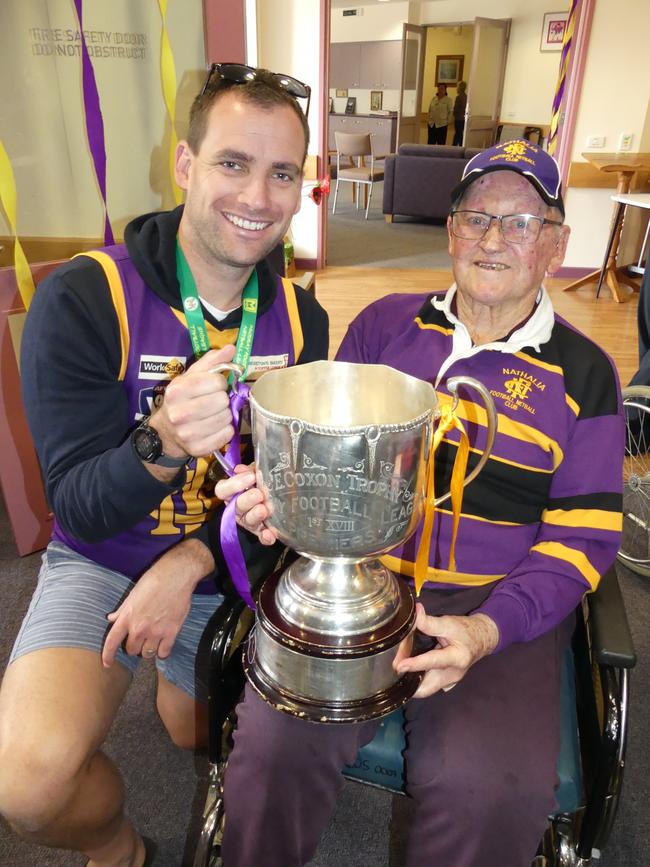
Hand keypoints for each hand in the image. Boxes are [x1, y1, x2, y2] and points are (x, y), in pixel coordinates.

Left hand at [102, 538, 214, 666]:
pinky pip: (164, 653)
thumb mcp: (132, 595)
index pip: (112, 642)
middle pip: (132, 650)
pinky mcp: (171, 632)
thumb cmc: (153, 581)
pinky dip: (162, 652)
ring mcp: (155, 631)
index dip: (107, 656)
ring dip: (148, 650)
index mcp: (127, 617)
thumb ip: (122, 610)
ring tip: (152, 642)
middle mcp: (139, 628)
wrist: (176, 575)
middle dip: (134, 646)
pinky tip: (163, 646)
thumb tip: (111, 619)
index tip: (107, 664)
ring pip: (147, 653)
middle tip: (140, 639)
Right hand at [149, 344, 237, 458]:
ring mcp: (188, 434)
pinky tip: (214, 427)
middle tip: (214, 403)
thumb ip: (211, 362)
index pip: (216, 381)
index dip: (220, 383)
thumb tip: (231, 348)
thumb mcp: (190, 378)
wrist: (165, 433)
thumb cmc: (182, 400)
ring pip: (227, 418)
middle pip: (223, 401)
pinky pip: (226, 435)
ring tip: (213, 414)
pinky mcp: (198, 449)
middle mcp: (179, 413)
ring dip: (225, 415)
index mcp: (177, 390)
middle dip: (222, 400)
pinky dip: (225, 430)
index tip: (214, 387)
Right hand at [215, 464, 277, 545]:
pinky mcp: (259, 531)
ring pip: (248, 520)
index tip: (251, 477)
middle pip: (237, 506)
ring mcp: (248, 521)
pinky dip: (265, 537)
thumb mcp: (253, 473)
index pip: (222, 490)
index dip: (234, 485)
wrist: (273, 495)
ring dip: (256, 516)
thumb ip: (248, 470)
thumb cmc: (259, 482)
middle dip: (247, 500)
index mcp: (232, 493)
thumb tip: (240, 469)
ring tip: (265, 510)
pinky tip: (270, 535)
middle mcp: (237, 509)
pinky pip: (261, 536)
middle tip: (259, 494)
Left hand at [394, 604, 498, 697]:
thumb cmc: (466, 631)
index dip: (415, 664)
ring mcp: (449, 681)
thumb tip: (415, 612)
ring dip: (411, 683)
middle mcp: (453, 674)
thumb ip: (431, 622)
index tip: (399, 665)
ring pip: (426, 689)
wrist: (481, 639)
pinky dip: (417, 680)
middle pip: (427, 687)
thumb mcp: (450, 623)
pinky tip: (407, 672)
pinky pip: (428, 685)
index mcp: (457, 658)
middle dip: (409, 684)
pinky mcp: (445, 682)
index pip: (433, 662)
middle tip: (392, 672)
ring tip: (396, 672)